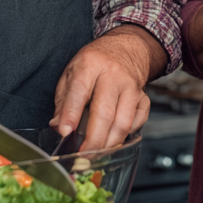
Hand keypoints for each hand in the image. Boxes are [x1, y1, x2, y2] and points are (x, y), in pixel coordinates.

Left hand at [51, 25, 162, 150]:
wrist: (126, 47)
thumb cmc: (95, 62)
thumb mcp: (71, 72)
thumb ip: (63, 101)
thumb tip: (58, 127)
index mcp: (90, 65)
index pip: (79, 92)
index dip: (71, 115)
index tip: (65, 133)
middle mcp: (113, 75)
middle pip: (105, 113)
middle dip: (93, 140)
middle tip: (83, 156)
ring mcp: (132, 87)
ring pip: (123, 122)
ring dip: (109, 143)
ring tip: (97, 153)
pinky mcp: (144, 97)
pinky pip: (138, 122)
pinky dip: (126, 135)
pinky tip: (114, 137)